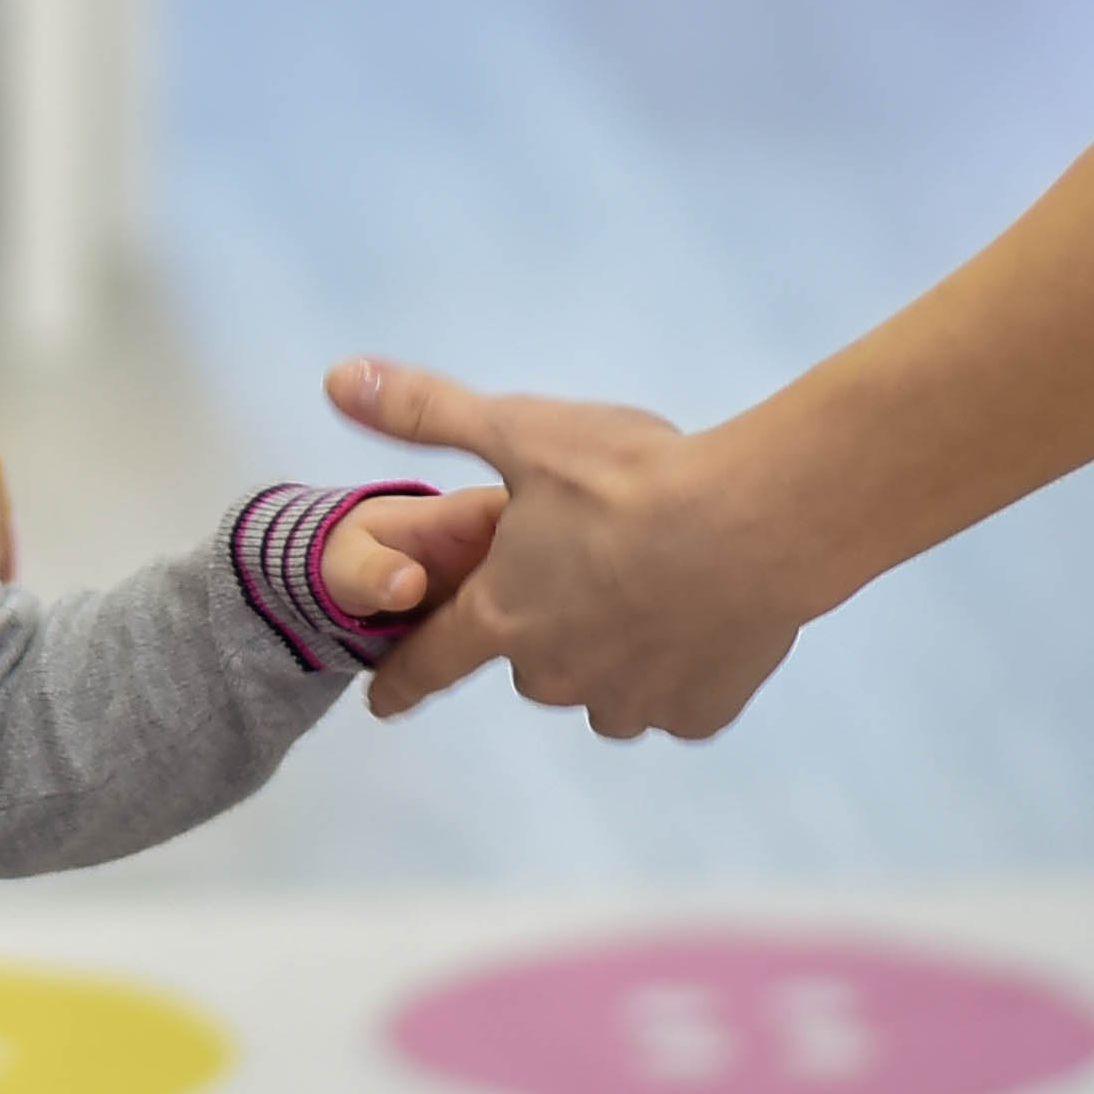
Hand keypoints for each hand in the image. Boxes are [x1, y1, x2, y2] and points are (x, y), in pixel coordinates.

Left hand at [331, 359, 819, 738]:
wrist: (758, 523)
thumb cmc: (630, 478)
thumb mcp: (518, 430)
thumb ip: (424, 412)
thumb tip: (335, 379)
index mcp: (502, 614)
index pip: (430, 660)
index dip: (401, 678)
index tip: (382, 701)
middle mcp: (555, 675)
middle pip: (531, 662)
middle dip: (547, 623)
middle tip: (591, 563)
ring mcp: (629, 702)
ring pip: (601, 686)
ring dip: (612, 652)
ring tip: (651, 587)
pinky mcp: (698, 714)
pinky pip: (673, 699)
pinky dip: (679, 669)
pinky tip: (701, 617)